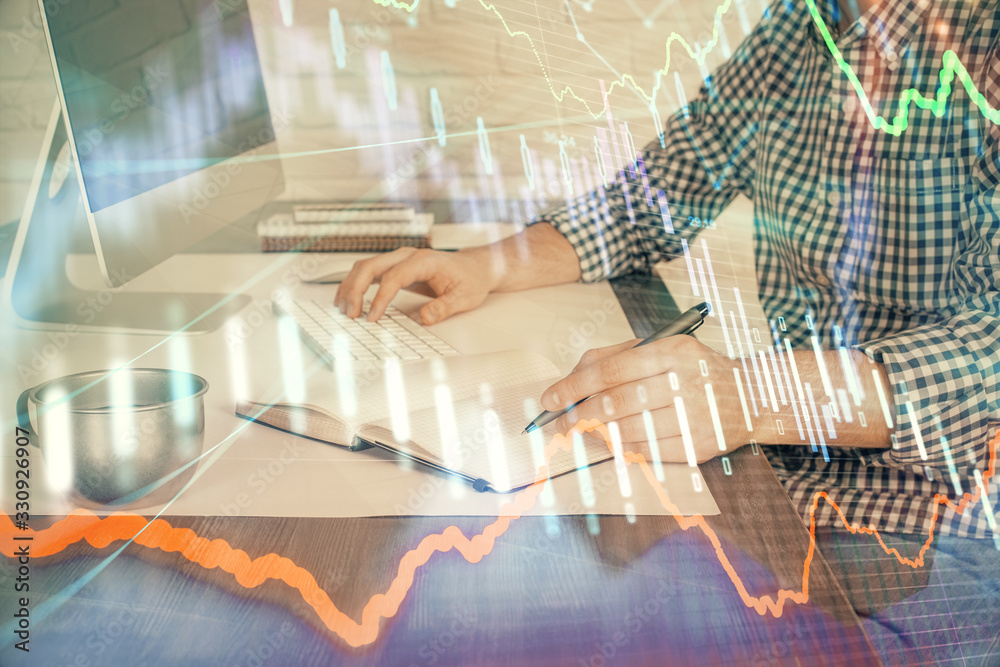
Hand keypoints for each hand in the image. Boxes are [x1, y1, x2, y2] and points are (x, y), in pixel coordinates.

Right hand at [334, 247, 496, 323]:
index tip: (372, 318)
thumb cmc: (469, 279)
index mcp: (424, 260)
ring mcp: (398, 260)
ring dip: (350, 287)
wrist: (474, 268)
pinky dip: (354, 285)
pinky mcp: (394, 267)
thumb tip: (425, 318)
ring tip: (343, 310)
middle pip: (371, 266)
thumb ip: (444, 307)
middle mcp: (407, 256)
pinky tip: (347, 300)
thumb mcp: (464, 297)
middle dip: (355, 290)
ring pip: (364, 267)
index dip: (380, 298)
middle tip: (349, 314)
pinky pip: (368, 272)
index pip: (394, 277)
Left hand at [541, 335, 750, 463]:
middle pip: (617, 402)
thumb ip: (617, 355)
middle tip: (560, 422)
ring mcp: (696, 417)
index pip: (612, 370)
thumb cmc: (695, 370)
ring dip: (598, 434)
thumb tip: (573, 376)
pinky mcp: (700, 446)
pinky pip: (649, 452)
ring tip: (582, 431)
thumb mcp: (663, 347)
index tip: (550, 397)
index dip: (575, 386)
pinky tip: (610, 442)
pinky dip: (622, 449)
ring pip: (630, 430)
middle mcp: (686, 382)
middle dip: (579, 414)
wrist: (751, 397)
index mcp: (674, 351)